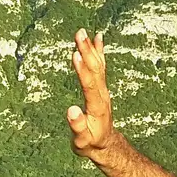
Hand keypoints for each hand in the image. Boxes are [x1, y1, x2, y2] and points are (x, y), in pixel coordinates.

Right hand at [65, 29, 120, 161]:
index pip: (89, 85)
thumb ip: (78, 127)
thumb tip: (71, 110)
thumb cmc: (90, 143)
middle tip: (79, 34)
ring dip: (91, 48)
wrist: (105, 144)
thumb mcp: (82, 141)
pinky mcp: (101, 87)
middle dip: (87, 51)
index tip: (76, 55)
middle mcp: (102, 95)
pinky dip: (99, 52)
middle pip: (95, 70)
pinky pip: (100, 66)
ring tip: (83, 32)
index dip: (83, 71)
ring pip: (98, 66)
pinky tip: (97, 38)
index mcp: (97, 107)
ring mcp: (103, 89)